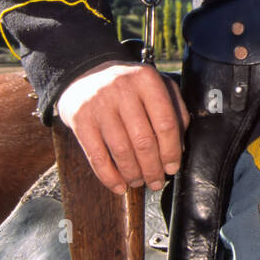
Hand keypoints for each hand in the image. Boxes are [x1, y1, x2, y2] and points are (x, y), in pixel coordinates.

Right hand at [57, 61, 189, 193]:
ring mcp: (99, 104)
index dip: (171, 151)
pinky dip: (109, 176)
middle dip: (153, 168)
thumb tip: (179, 147)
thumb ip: (174, 110)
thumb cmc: (129, 86)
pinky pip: (97, 156)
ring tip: (139, 182)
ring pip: (121, 151)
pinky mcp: (80, 119)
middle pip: (144, 141)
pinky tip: (119, 186)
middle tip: (156, 181)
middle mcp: (122, 89)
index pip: (165, 123)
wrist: (85, 73)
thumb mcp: (155, 87)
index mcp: (146, 79)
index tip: (172, 167)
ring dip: (133, 174)